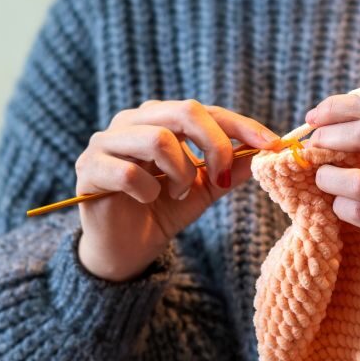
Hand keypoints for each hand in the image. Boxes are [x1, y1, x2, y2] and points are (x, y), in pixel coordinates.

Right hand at [76, 100, 280, 281]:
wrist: (124, 250)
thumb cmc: (160, 213)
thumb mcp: (203, 190)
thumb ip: (229, 169)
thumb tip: (266, 150)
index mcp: (157, 118)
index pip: (204, 110)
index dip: (240, 125)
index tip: (271, 144)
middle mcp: (130, 122)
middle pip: (182, 111)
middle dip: (214, 145)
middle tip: (221, 178)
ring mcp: (105, 142)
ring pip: (157, 139)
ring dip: (180, 173)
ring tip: (177, 194)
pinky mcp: (88, 169)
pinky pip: (128, 172)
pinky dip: (148, 191)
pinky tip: (148, 201)